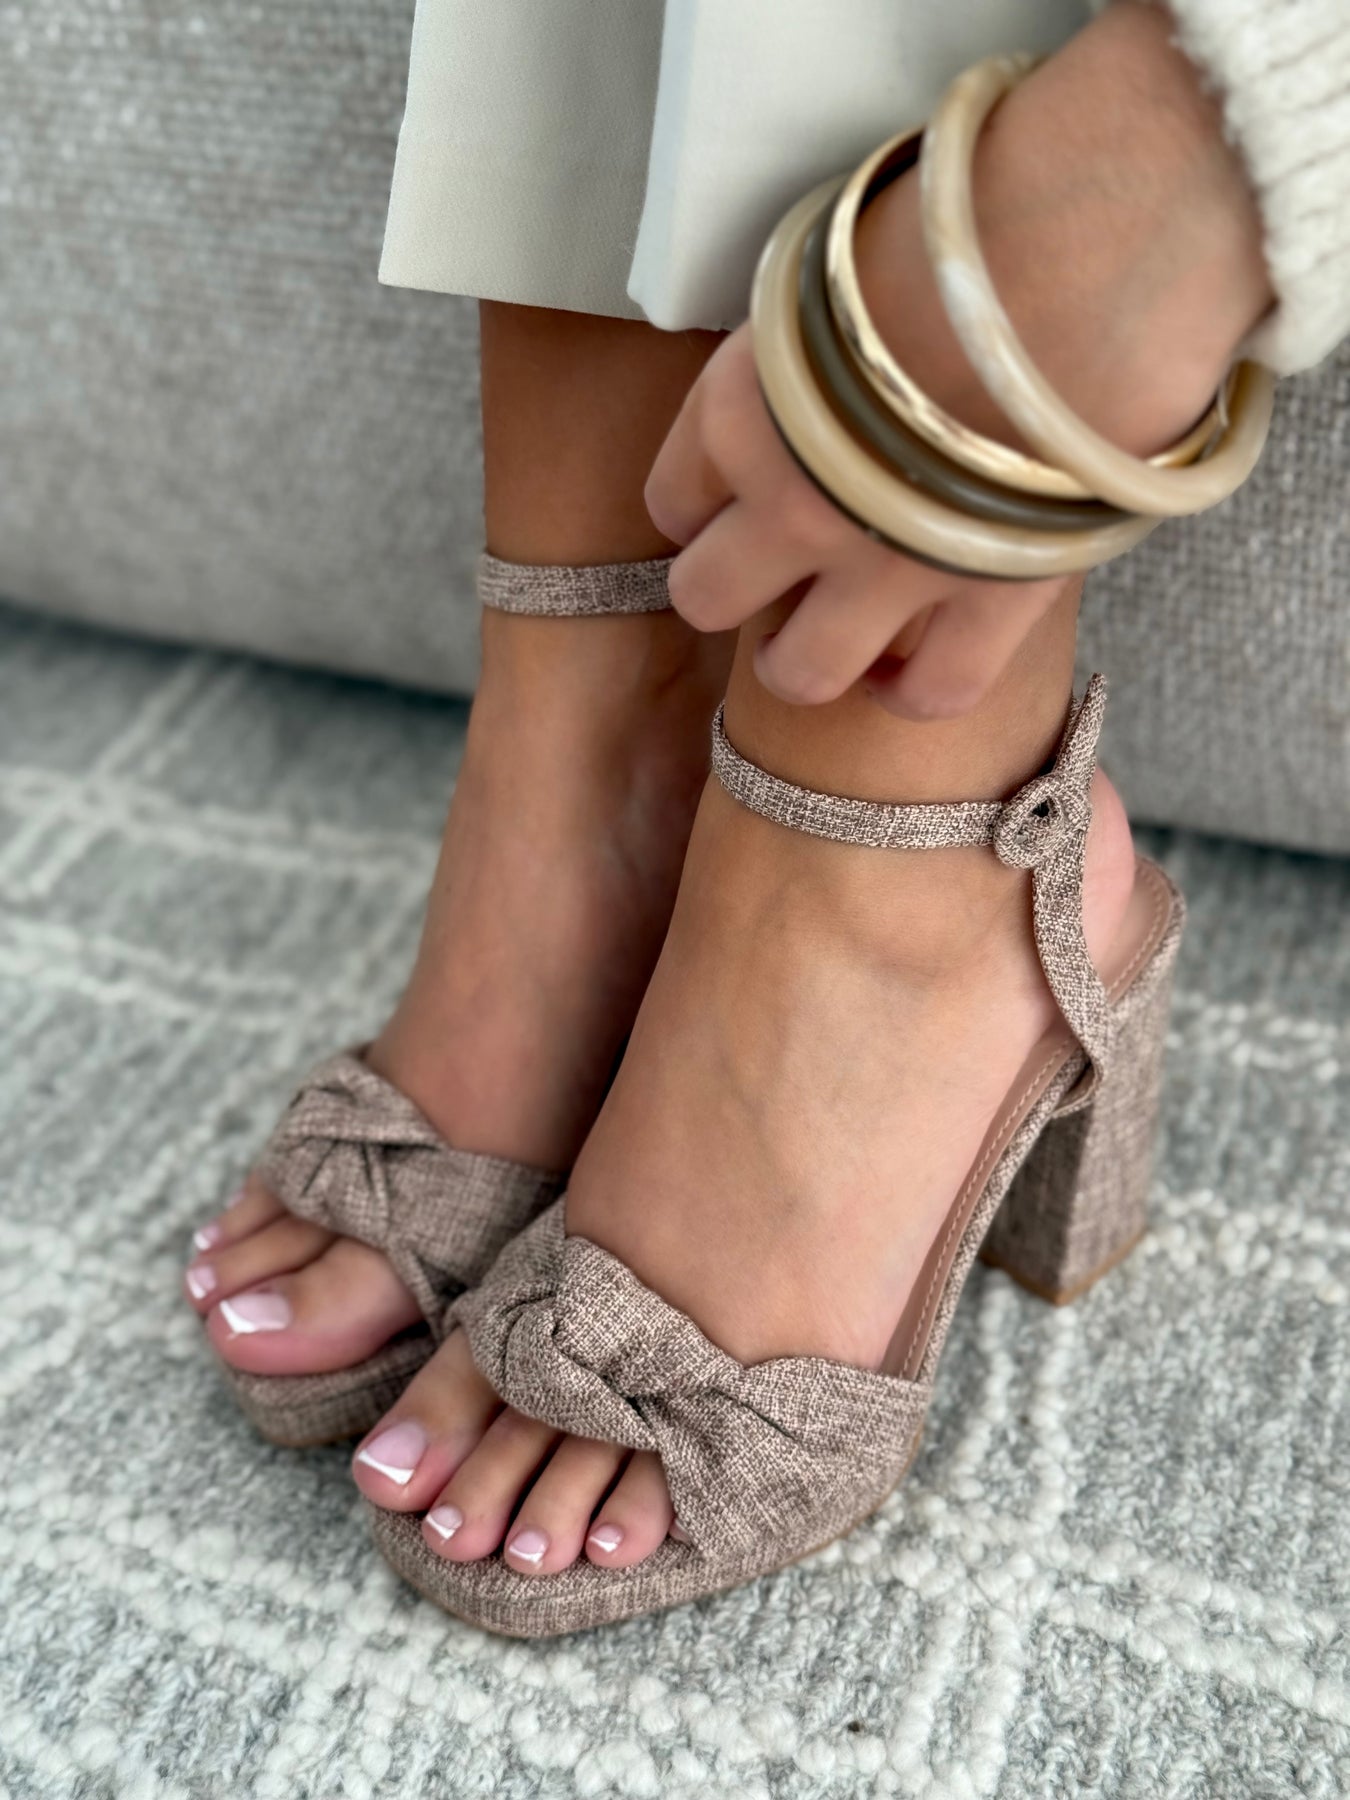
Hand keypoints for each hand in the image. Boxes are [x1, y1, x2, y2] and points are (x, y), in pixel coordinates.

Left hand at [645, 1, 1272, 719]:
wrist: (1103, 233)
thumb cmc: (968, 221)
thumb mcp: (836, 270)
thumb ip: (802, 352)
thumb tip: (811, 376)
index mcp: (744, 410)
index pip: (670, 500)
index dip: (704, 503)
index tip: (738, 496)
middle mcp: (794, 504)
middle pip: (706, 599)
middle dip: (737, 588)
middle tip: (784, 566)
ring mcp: (887, 568)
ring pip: (800, 675)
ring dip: (811, 659)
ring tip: (845, 631)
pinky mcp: (987, 602)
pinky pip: (933, 692)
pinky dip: (923, 687)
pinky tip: (925, 660)